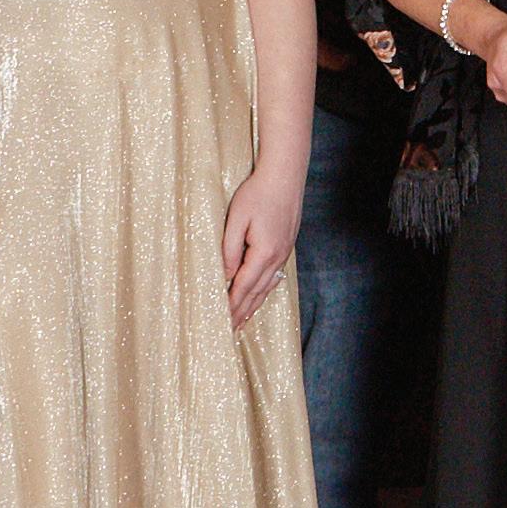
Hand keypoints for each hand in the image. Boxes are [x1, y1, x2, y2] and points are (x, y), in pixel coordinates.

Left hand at [222, 163, 301, 329]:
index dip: (231, 306)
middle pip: (256, 293)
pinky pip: (273, 278)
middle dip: (241, 313)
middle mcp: (277, 258)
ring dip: (253, 306)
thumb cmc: (258, 193)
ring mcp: (284, 253)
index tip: (221, 323)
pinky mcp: (285, 247)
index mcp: (264, 252)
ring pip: (266, 288)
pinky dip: (264, 293)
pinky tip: (259, 297)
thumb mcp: (236, 219)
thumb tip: (225, 275)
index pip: (243, 287)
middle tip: (229, 332)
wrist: (285, 176)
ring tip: (242, 322)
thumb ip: (229, 250)